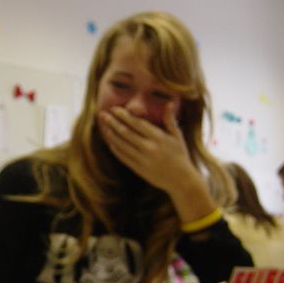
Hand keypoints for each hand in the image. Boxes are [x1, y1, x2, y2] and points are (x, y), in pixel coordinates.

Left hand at [99, 104, 216, 222]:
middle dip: (112, 122)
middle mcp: (149, 147)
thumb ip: (170, 120)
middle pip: (126, 132)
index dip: (123, 115)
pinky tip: (110, 142)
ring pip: (122, 144)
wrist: (181, 179)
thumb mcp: (177, 136)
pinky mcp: (139, 169)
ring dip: (111, 134)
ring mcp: (143, 159)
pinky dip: (116, 149)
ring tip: (103, 127)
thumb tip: (169, 102)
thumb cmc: (180, 155)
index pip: (136, 123)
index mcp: (158, 137)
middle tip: (102, 115)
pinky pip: (124, 157)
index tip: (114, 108)